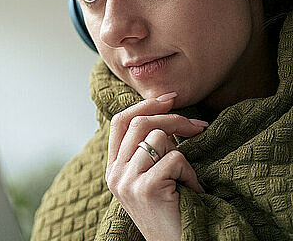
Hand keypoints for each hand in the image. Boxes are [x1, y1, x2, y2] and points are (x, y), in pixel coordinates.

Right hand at [105, 92, 206, 240]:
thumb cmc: (172, 214)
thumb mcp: (151, 178)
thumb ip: (146, 152)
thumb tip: (165, 113)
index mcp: (113, 169)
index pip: (120, 122)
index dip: (145, 105)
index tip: (170, 98)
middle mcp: (114, 174)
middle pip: (139, 123)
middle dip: (173, 119)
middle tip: (199, 127)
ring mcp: (127, 181)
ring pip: (158, 138)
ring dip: (183, 155)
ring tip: (186, 179)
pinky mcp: (146, 188)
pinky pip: (175, 158)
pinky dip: (191, 173)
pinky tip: (191, 191)